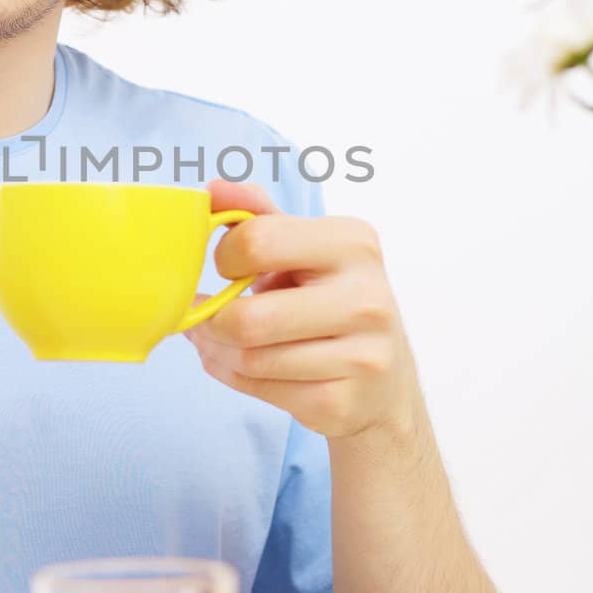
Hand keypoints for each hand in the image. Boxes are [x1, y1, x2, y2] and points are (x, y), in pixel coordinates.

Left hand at [184, 179, 421, 440]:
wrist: (383, 384)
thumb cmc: (330, 303)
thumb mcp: (304, 250)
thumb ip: (258, 216)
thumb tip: (213, 189)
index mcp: (354, 243)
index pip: (256, 241)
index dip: (225, 257)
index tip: (229, 266)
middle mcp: (366, 297)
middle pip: (248, 317)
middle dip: (213, 319)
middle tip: (210, 316)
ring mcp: (361, 355)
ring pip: (250, 357)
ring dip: (218, 351)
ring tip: (221, 341)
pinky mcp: (343, 402)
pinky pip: (261, 389)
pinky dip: (235, 377)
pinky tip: (242, 366)